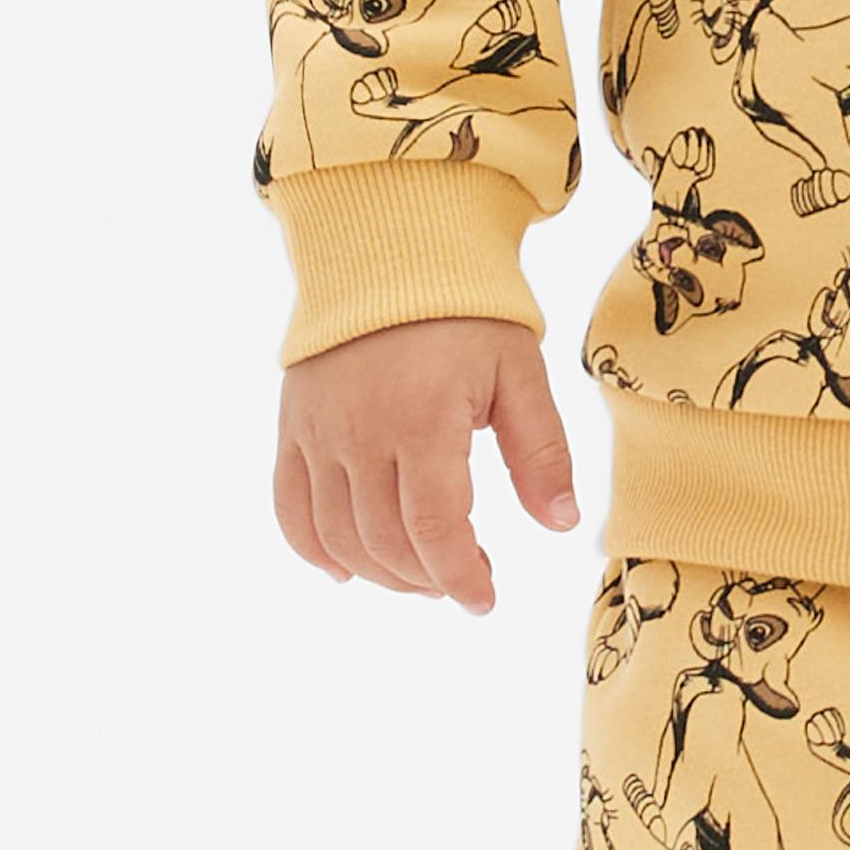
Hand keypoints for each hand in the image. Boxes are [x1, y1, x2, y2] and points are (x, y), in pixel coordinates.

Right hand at [273, 314, 579, 611]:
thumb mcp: (520, 371)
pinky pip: (289, 505)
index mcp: (422, 420)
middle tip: (464, 578)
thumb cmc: (465, 310)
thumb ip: (541, 450)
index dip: (460, 576)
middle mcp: (359, 432)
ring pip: (336, 535)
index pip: (434, 528)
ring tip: (421, 575)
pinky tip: (345, 571)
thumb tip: (560, 524)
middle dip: (428, 578)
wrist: (389, 249)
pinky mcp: (293, 425)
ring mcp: (318, 431)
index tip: (484, 600)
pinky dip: (312, 548)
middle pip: (384, 541)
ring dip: (380, 572)